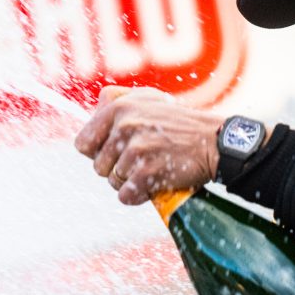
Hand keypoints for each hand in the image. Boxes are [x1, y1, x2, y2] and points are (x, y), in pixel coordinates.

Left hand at [74, 85, 220, 205]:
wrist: (213, 141)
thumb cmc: (179, 123)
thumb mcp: (147, 99)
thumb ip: (117, 99)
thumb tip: (95, 106)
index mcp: (119, 108)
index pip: (82, 144)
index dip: (96, 153)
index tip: (115, 153)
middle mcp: (125, 126)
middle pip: (98, 167)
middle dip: (115, 169)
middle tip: (140, 161)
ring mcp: (137, 149)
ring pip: (113, 182)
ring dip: (130, 182)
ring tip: (151, 169)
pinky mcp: (149, 172)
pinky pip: (126, 195)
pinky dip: (138, 196)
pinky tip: (153, 185)